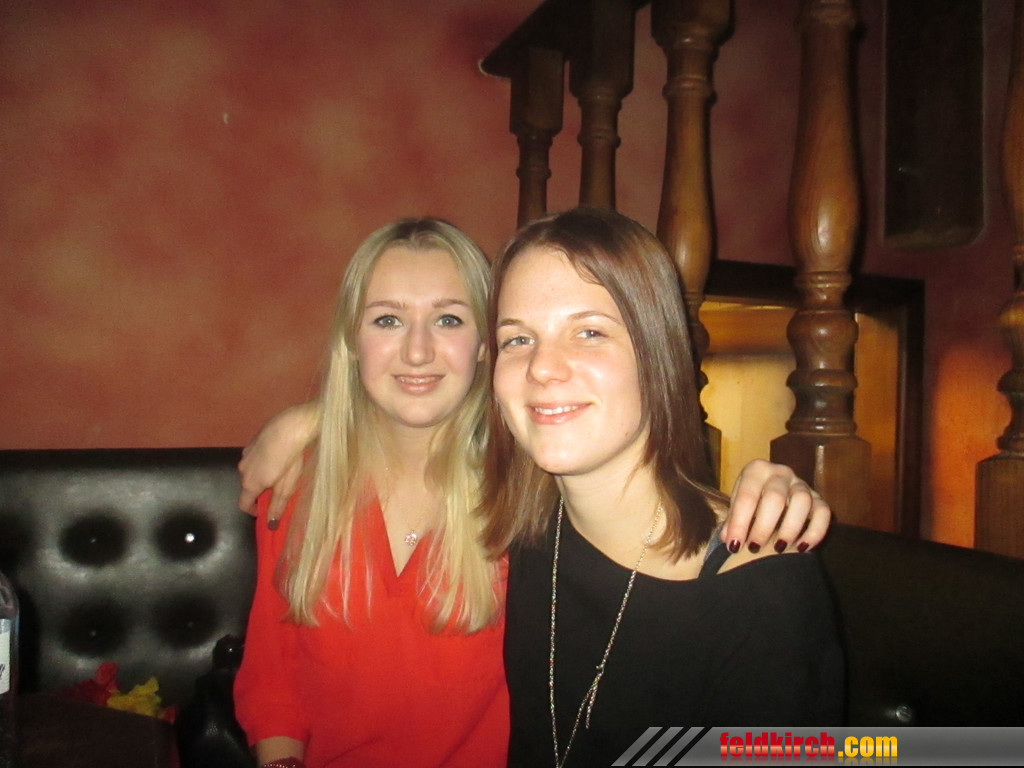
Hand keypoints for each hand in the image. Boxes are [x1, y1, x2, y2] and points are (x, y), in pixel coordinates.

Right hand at [237, 401, 319, 525]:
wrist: (291, 426)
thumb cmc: (290, 459)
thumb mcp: (287, 486)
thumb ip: (277, 506)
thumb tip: (270, 525)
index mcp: (250, 483)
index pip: (242, 504)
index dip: (252, 510)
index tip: (263, 510)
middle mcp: (242, 469)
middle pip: (247, 486)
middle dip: (259, 491)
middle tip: (277, 488)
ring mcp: (245, 453)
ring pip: (250, 470)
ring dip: (260, 474)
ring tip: (279, 470)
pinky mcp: (251, 441)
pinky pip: (253, 457)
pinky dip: (262, 461)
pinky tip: (277, 455)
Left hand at [721, 459, 830, 553]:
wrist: (770, 494)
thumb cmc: (750, 502)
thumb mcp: (737, 506)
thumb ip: (732, 522)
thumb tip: (729, 539)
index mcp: (756, 470)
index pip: (747, 496)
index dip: (739, 523)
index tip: (734, 545)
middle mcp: (780, 472)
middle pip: (775, 498)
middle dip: (763, 527)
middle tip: (754, 548)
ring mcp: (801, 484)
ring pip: (801, 501)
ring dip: (790, 528)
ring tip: (778, 548)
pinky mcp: (819, 498)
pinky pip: (823, 512)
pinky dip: (815, 532)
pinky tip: (802, 548)